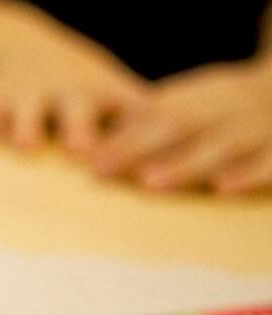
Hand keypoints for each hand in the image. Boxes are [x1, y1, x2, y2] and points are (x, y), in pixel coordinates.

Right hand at [0, 14, 144, 152]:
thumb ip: (138, 122)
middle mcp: (67, 94)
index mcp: (101, 95)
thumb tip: (183, 159)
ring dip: (28, 127)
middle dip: (80, 130)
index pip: (127, 115)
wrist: (18, 44)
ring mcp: (30, 95)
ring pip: (29, 113)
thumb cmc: (76, 81)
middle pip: (77, 111)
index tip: (146, 166)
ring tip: (26, 144)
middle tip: (85, 150)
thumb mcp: (110, 89)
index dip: (137, 137)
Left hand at [92, 60, 271, 193]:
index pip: (157, 113)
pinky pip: (270, 162)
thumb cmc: (226, 108)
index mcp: (202, 96)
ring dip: (185, 164)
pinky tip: (222, 190)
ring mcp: (256, 129)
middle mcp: (227, 109)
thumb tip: (88, 149)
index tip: (90, 160)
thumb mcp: (191, 103)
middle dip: (141, 147)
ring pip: (220, 145)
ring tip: (152, 182)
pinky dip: (249, 175)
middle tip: (104, 169)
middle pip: (181, 126)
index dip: (123, 136)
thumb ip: (146, 123)